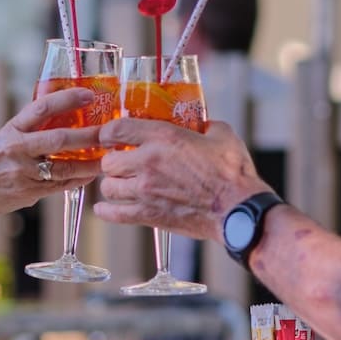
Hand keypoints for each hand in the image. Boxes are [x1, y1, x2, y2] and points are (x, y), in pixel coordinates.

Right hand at [0, 87, 104, 219]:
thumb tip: (66, 116)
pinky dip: (78, 179)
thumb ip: (33, 130)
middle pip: (59, 139)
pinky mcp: (29, 192)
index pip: (42, 107)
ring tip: (108, 158)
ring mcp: (23, 172)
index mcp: (12, 128)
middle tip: (108, 133)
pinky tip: (90, 174)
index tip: (89, 94)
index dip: (67, 99)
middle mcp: (17, 148)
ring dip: (90, 163)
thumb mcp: (6, 137)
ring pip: (65, 167)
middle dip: (88, 136)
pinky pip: (61, 185)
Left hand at [93, 118, 269, 239]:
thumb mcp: (222, 136)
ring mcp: (146, 191)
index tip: (110, 136)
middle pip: (108, 161)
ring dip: (113, 185)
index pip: (118, 128)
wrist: (237, 209)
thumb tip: (202, 125)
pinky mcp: (150, 214)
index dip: (109, 132)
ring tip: (120, 184)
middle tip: (121, 162)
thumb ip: (205, 126)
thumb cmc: (233, 174)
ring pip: (109, 187)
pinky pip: (116, 214)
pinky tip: (103, 210)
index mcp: (164, 138)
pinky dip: (107, 212)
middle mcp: (149, 162)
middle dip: (113, 161)